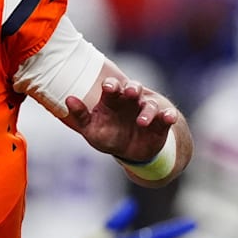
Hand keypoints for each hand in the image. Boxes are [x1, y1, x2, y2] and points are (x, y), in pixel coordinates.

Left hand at [65, 77, 180, 163]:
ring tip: (142, 121)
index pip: (112, 87)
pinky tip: (169, 118)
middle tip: (131, 92)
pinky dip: (169, 116)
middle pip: (134, 88)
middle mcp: (131, 101)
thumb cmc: (108, 135)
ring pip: (150, 104)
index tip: (108, 87)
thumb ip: (81, 115)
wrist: (132, 151)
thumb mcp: (91, 129)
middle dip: (133, 88)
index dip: (111, 85)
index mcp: (113, 99)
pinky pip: (167, 116)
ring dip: (148, 110)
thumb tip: (68, 99)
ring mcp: (147, 109)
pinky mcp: (161, 122)